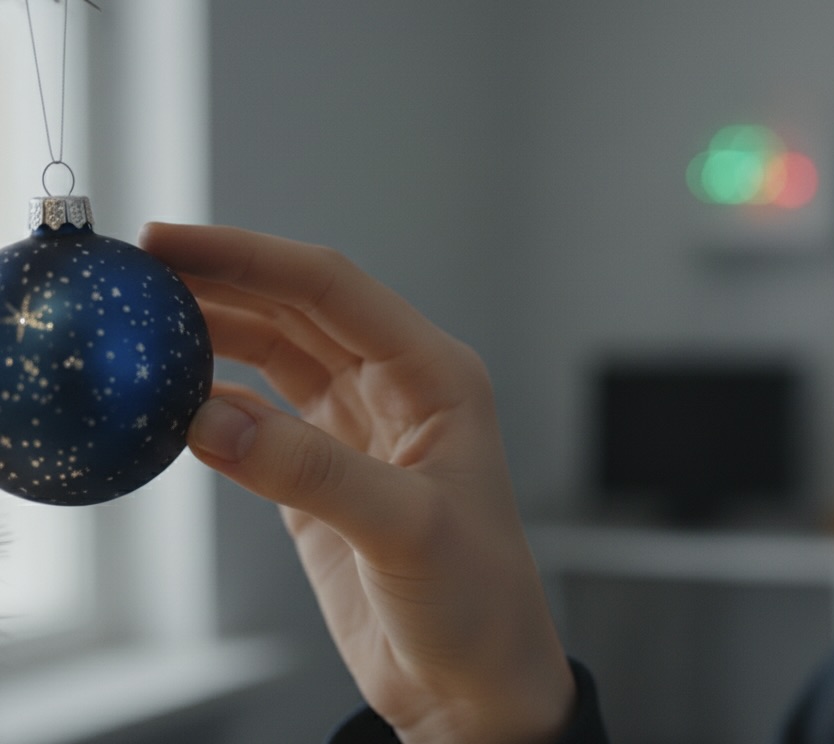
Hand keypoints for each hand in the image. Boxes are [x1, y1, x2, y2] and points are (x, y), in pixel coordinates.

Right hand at [140, 223, 574, 743]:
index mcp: (433, 376)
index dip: (251, 257)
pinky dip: (212, 405)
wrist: (474, 681)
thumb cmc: (478, 600)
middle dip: (222, 284)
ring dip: (213, 336)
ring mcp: (355, 431)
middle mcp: (395, 390)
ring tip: (144, 322)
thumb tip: (209, 419)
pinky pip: (258, 419)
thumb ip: (311, 472)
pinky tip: (172, 400)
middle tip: (138, 271)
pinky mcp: (322, 477)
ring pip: (274, 356)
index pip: (333, 289)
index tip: (173, 244)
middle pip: (297, 311)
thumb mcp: (406, 529)